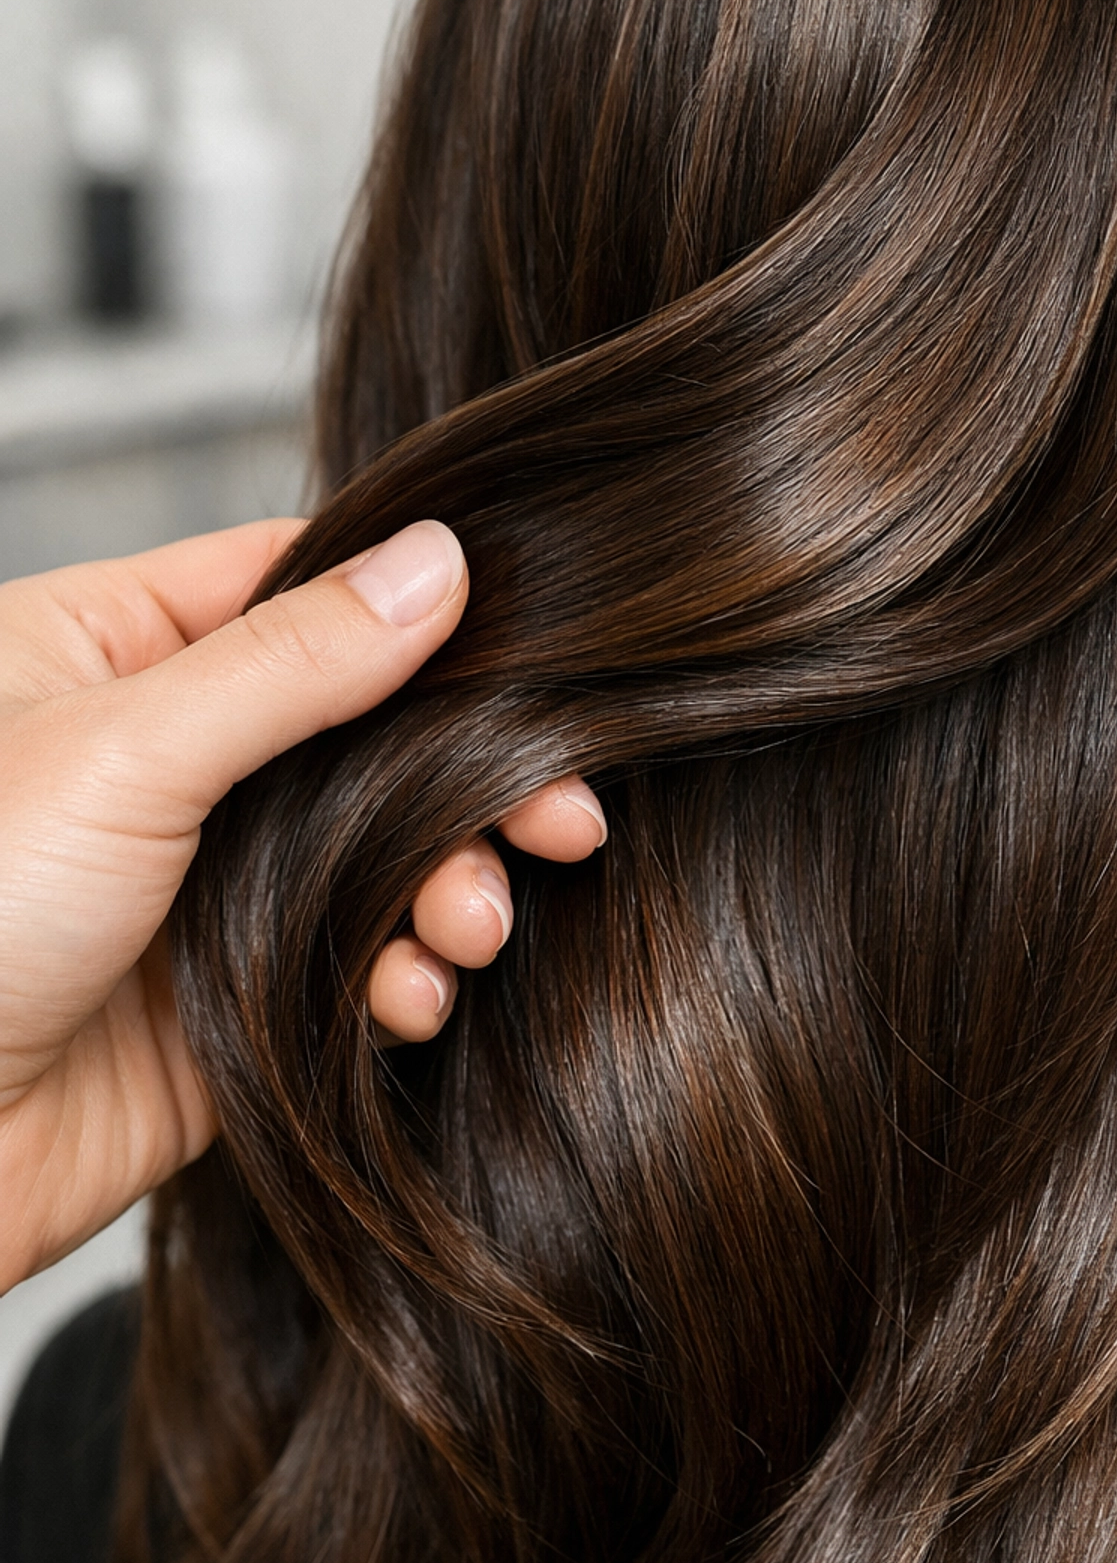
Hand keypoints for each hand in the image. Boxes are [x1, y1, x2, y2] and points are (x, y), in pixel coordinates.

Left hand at [0, 517, 604, 1295]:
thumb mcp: (124, 755)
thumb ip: (291, 663)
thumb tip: (437, 562)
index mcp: (111, 651)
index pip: (299, 586)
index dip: (420, 613)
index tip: (536, 646)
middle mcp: (169, 760)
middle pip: (370, 728)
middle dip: (472, 774)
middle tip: (559, 812)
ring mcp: (207, 882)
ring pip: (384, 851)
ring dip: (453, 885)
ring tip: (474, 923)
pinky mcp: (237, 1000)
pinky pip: (360, 968)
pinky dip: (408, 979)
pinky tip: (415, 996)